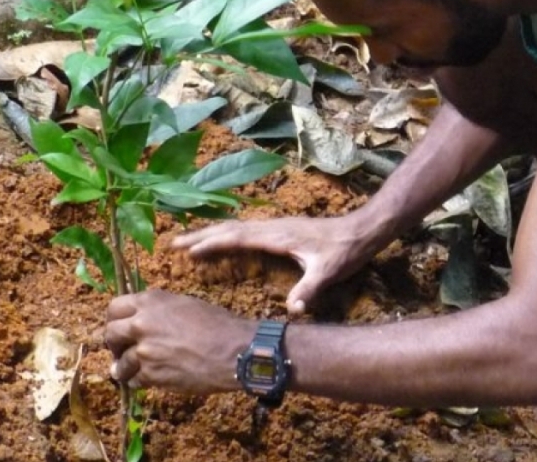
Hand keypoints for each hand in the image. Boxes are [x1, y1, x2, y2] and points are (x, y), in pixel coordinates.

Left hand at [105, 290, 252, 393]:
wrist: (234, 350)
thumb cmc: (218, 324)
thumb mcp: (186, 305)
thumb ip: (159, 312)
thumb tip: (145, 320)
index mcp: (151, 301)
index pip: (114, 308)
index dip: (115, 320)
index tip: (121, 328)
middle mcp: (141, 324)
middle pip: (110, 334)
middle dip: (114, 345)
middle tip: (123, 351)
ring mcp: (143, 350)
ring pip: (120, 363)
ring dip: (126, 368)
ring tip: (135, 371)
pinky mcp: (150, 374)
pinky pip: (134, 380)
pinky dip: (139, 381)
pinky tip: (150, 379)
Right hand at [172, 216, 378, 313]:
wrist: (363, 230)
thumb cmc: (345, 250)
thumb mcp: (329, 272)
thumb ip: (310, 289)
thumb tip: (293, 310)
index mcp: (277, 235)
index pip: (236, 237)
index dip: (210, 243)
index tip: (186, 249)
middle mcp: (272, 227)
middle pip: (229, 228)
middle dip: (201, 235)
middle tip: (173, 242)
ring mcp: (277, 226)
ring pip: (236, 226)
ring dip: (212, 232)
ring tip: (189, 240)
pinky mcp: (282, 228)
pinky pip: (246, 229)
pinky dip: (228, 233)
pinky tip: (224, 239)